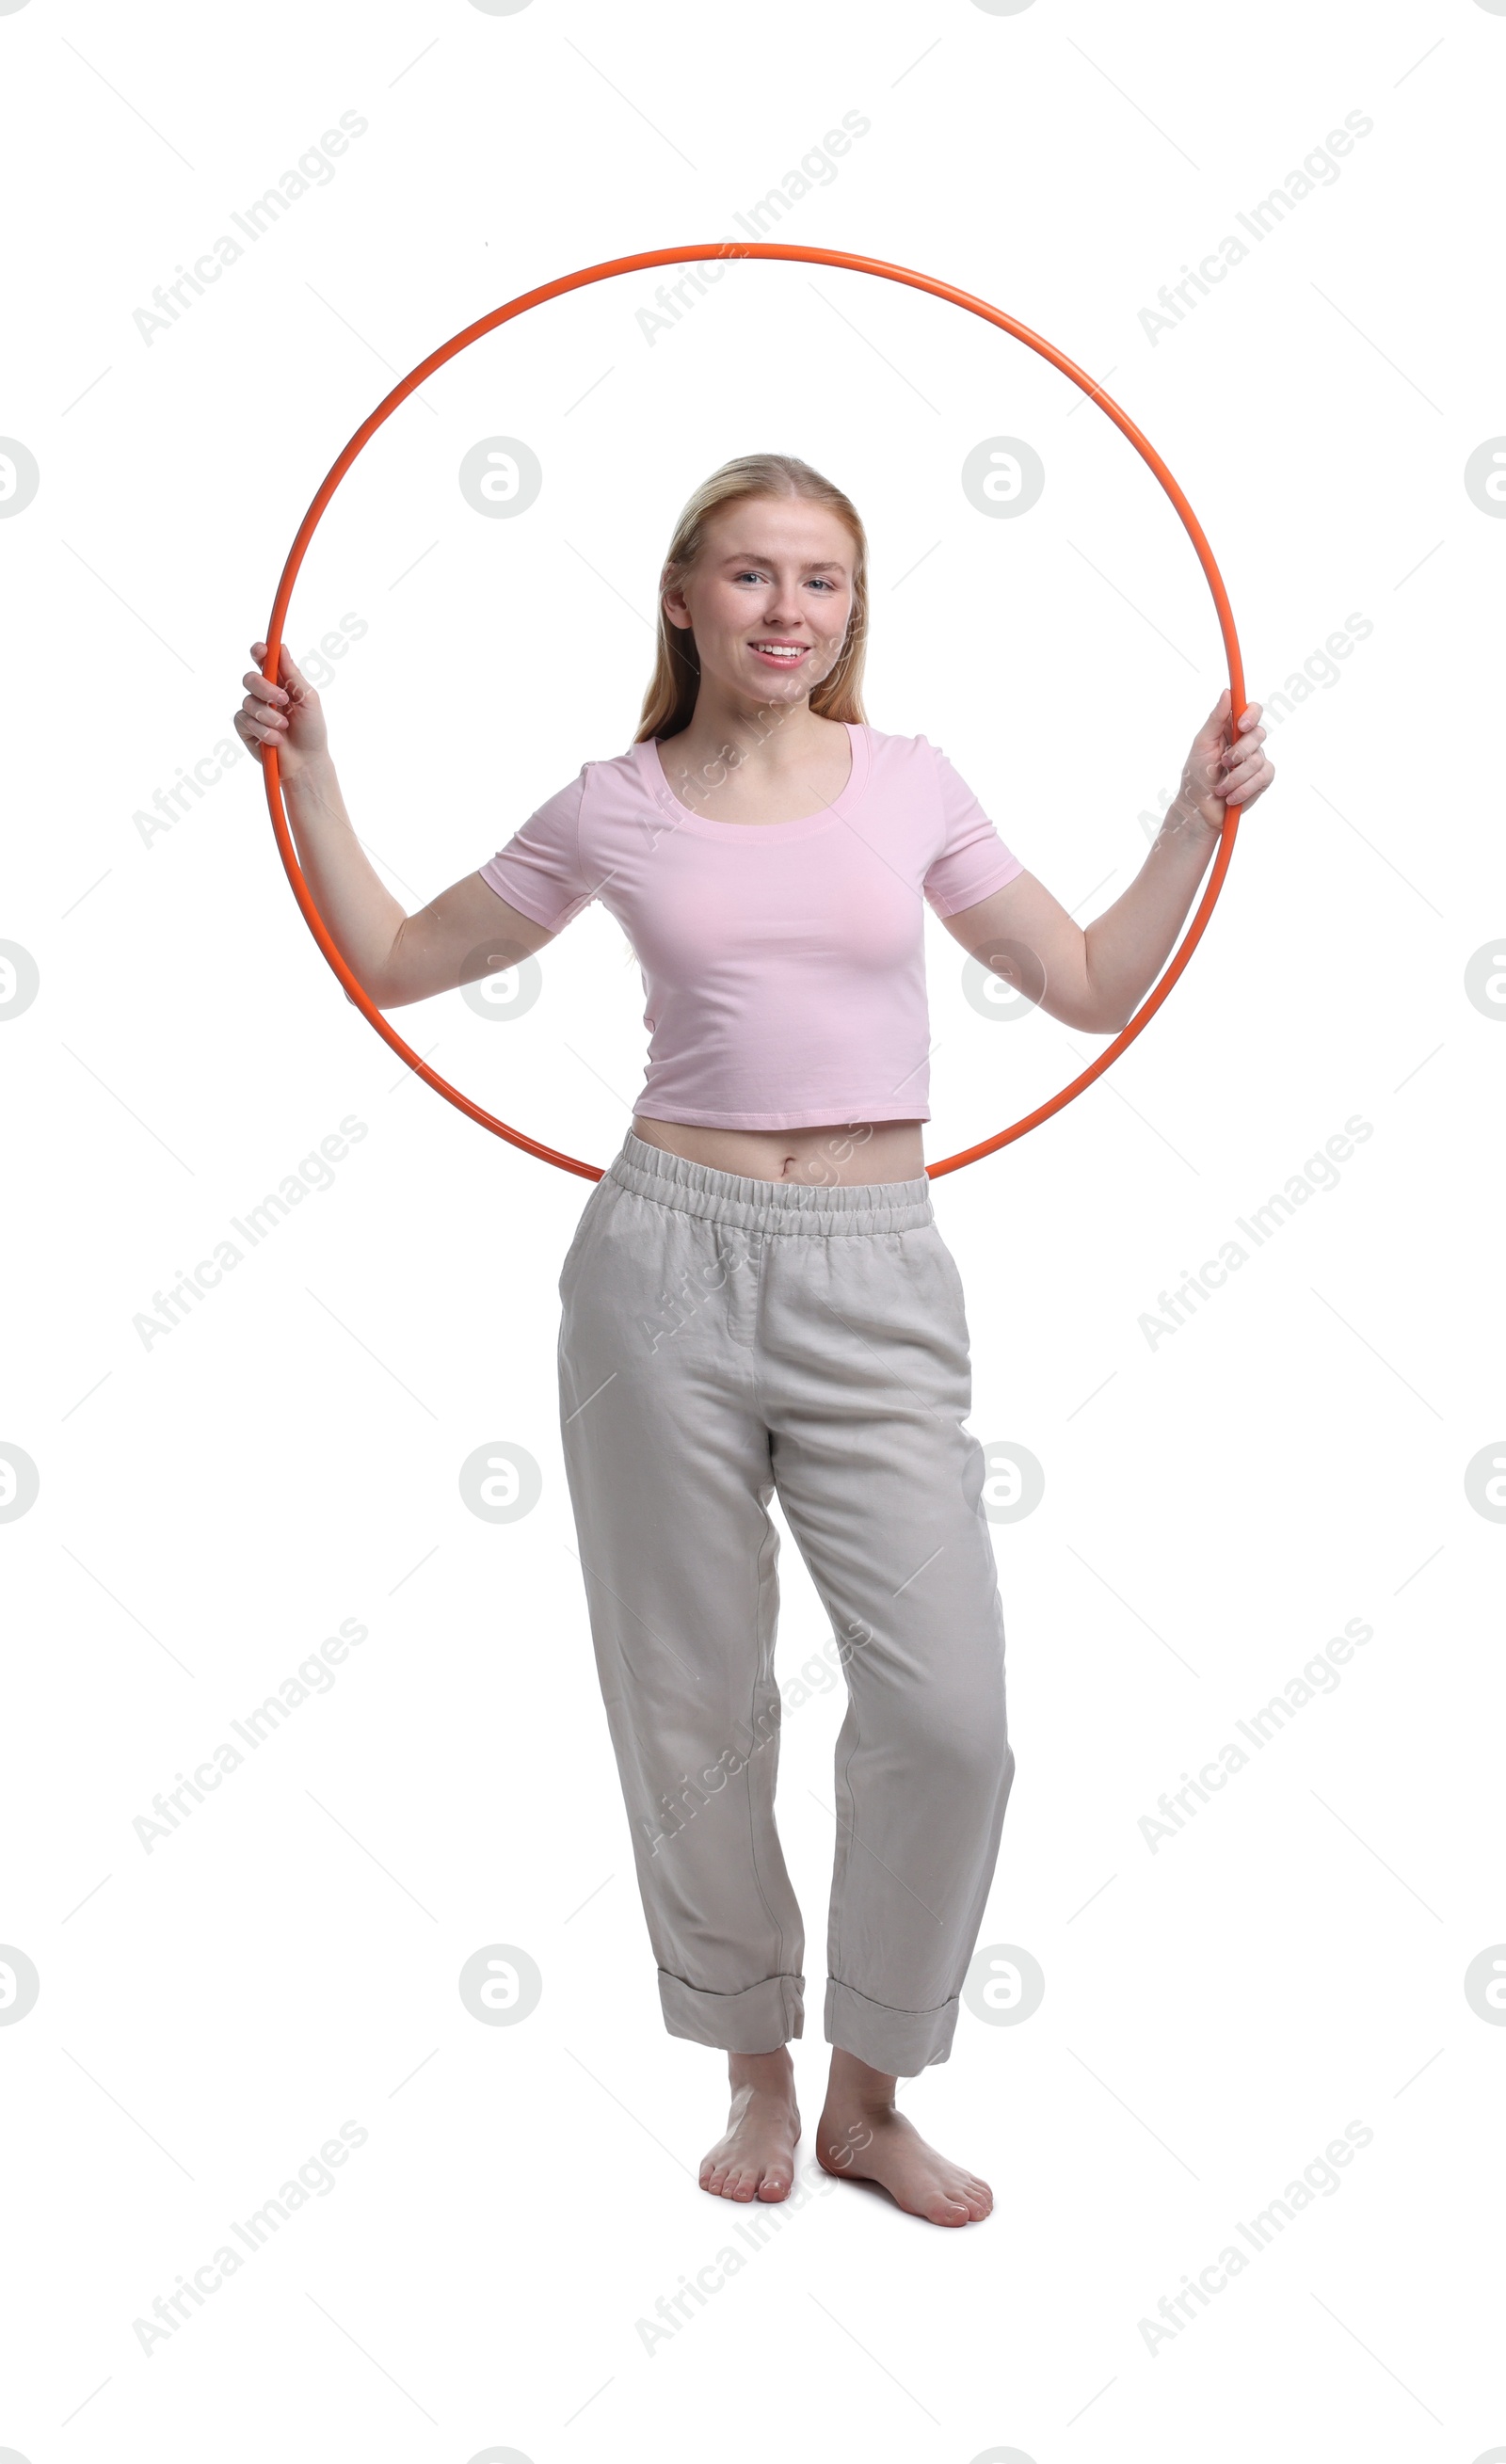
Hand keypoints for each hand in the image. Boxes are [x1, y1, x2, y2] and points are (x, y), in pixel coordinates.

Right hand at [234, 639, 329, 782]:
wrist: (306, 762)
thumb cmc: (311, 731)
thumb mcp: (308, 699)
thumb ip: (293, 675)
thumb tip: (281, 648)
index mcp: (280, 682)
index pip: (264, 661)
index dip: (259, 652)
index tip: (262, 651)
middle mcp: (264, 694)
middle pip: (250, 678)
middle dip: (265, 688)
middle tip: (283, 700)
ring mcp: (253, 711)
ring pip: (248, 701)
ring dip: (268, 715)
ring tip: (284, 727)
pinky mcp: (245, 728)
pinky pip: (244, 720)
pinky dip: (262, 730)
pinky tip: (275, 740)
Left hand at [1175, 690, 1273, 833]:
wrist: (1200, 811)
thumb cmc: (1196, 777)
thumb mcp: (1202, 744)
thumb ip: (1216, 719)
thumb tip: (1227, 692)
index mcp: (1230, 729)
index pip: (1251, 711)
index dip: (1251, 714)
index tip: (1242, 725)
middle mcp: (1245, 742)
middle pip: (1258, 734)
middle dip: (1239, 752)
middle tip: (1223, 764)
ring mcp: (1256, 760)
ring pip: (1259, 759)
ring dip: (1236, 777)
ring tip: (1222, 787)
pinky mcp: (1262, 779)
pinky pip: (1264, 776)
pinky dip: (1244, 788)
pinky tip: (1232, 796)